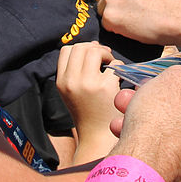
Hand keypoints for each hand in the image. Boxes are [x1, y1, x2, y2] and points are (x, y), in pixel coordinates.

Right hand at [56, 42, 120, 163]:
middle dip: (95, 48)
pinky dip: (119, 67)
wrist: (96, 136)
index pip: (66, 50)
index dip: (81, 48)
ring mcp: (88, 84)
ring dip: (106, 54)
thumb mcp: (71, 91)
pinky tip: (118, 79)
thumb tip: (93, 45)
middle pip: (81, 47)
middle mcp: (72, 81)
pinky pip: (115, 65)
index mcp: (61, 82)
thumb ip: (75, 70)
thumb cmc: (87, 111)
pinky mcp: (106, 88)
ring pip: (95, 51)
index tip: (91, 55)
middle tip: (105, 58)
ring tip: (110, 65)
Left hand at [94, 0, 180, 47]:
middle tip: (128, 9)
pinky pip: (106, 24)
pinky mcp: (110, 16)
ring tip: (134, 18)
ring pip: (101, 9)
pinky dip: (116, 28)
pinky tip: (133, 26)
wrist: (180, 16)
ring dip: (112, 15)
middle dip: (109, 1)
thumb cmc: (168, 1)